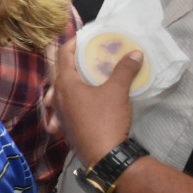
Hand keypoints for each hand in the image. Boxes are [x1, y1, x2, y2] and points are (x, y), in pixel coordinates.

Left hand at [51, 38, 140, 164]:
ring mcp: (59, 113)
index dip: (71, 44)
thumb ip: (125, 69)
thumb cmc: (106, 119)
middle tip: (82, 54)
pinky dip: (67, 101)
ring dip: (65, 82)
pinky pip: (61, 108)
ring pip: (57, 91)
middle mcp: (58, 97)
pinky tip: (75, 103)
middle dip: (68, 61)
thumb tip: (135, 53)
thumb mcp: (117, 91)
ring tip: (77, 77)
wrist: (103, 155)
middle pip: (57, 73)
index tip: (82, 37)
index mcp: (65, 84)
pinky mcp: (65, 126)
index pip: (63, 56)